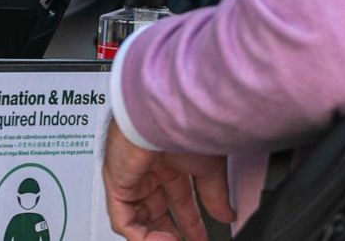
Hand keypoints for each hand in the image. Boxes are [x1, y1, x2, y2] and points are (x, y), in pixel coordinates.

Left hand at [103, 121, 234, 240]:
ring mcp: (132, 177)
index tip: (199, 238)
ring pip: (138, 218)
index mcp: (171, 161)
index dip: (188, 222)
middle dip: (170, 232)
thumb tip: (227, 214)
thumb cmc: (187, 127)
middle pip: (155, 211)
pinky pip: (123, 219)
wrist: (168, 116)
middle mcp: (149, 169)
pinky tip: (162, 240)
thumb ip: (215, 196)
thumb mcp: (210, 169)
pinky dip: (141, 236)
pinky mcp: (117, 184)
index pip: (177, 200)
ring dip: (156, 236)